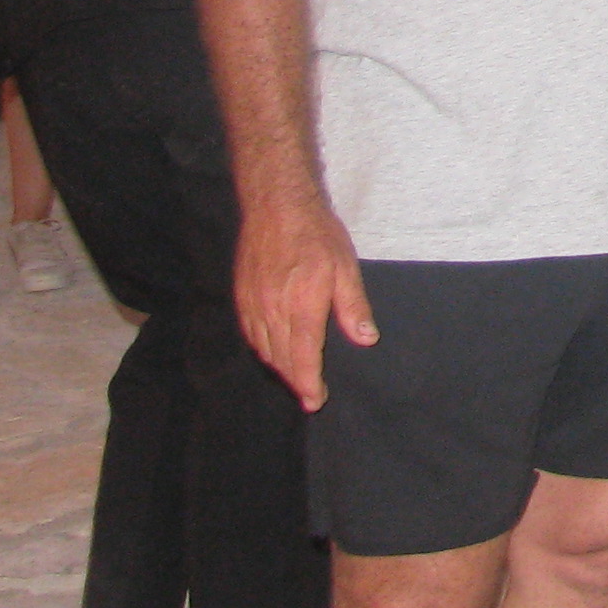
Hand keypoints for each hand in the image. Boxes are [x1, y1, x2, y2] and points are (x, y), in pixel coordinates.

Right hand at [235, 192, 373, 409]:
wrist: (276, 206)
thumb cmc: (316, 234)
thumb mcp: (345, 268)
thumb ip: (353, 307)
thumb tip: (366, 339)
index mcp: (302, 307)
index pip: (303, 358)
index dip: (309, 384)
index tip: (316, 401)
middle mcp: (273, 311)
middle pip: (281, 360)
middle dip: (296, 381)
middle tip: (310, 395)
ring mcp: (253, 304)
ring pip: (263, 349)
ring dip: (279, 367)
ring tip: (295, 377)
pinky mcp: (241, 296)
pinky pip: (250, 334)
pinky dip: (262, 349)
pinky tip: (272, 350)